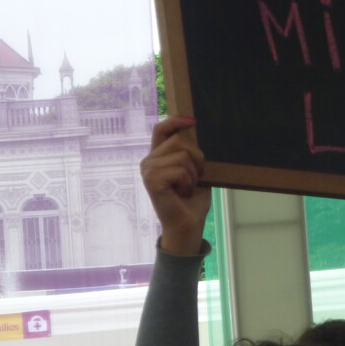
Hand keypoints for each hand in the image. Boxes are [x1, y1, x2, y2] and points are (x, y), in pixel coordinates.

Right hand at [140, 117, 211, 255]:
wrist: (188, 225)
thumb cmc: (192, 199)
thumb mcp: (194, 170)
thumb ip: (189, 152)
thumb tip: (194, 128)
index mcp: (158, 156)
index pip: (161, 129)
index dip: (176, 121)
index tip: (193, 120)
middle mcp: (149, 161)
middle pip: (179, 140)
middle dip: (196, 158)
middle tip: (193, 179)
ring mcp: (148, 169)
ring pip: (182, 155)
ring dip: (193, 174)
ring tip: (186, 188)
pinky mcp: (151, 179)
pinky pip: (180, 169)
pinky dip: (188, 183)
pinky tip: (181, 194)